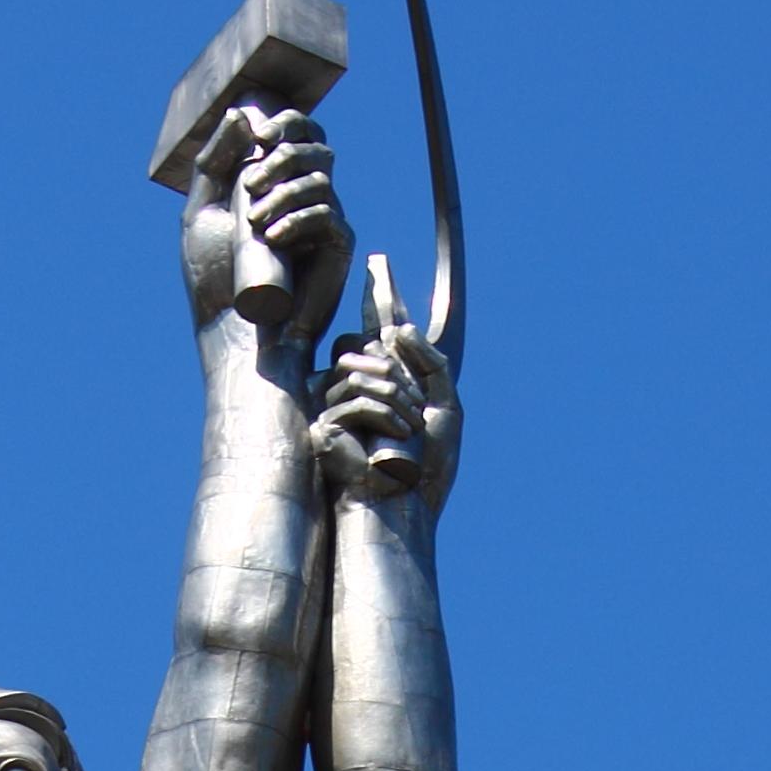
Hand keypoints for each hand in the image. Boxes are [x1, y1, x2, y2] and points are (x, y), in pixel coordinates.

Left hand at [182, 103, 352, 347]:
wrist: (234, 330)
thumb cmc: (216, 277)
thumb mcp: (201, 212)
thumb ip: (214, 161)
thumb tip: (241, 114)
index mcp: (277, 180)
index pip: (300, 132)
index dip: (287, 123)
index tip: (258, 136)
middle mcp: (306, 195)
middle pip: (315, 148)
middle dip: (282, 157)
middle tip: (250, 185)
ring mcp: (325, 221)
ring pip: (320, 180)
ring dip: (284, 192)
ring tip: (253, 221)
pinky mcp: (338, 249)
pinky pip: (328, 217)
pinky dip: (299, 219)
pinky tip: (273, 236)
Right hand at [311, 256, 460, 511]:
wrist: (405, 507)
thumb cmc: (428, 468)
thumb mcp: (446, 408)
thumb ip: (431, 362)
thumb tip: (397, 327)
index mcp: (392, 381)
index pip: (383, 326)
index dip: (381, 293)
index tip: (377, 262)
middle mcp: (360, 387)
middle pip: (369, 342)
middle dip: (402, 375)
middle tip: (418, 415)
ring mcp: (337, 405)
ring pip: (363, 368)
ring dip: (397, 398)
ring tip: (412, 430)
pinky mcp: (323, 427)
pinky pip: (353, 396)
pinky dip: (383, 415)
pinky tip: (398, 436)